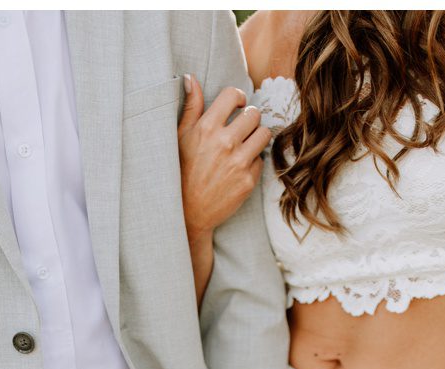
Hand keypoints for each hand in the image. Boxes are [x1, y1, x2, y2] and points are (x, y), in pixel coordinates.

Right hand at [178, 76, 269, 238]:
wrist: (186, 213)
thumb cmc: (180, 172)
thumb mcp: (180, 138)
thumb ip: (191, 107)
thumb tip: (190, 78)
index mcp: (206, 128)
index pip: (234, 95)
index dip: (237, 99)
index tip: (235, 107)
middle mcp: (224, 143)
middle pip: (254, 114)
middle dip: (247, 120)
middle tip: (238, 131)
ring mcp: (238, 163)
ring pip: (264, 134)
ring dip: (255, 138)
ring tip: (242, 147)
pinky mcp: (248, 180)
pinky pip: (261, 160)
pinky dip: (252, 163)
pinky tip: (237, 169)